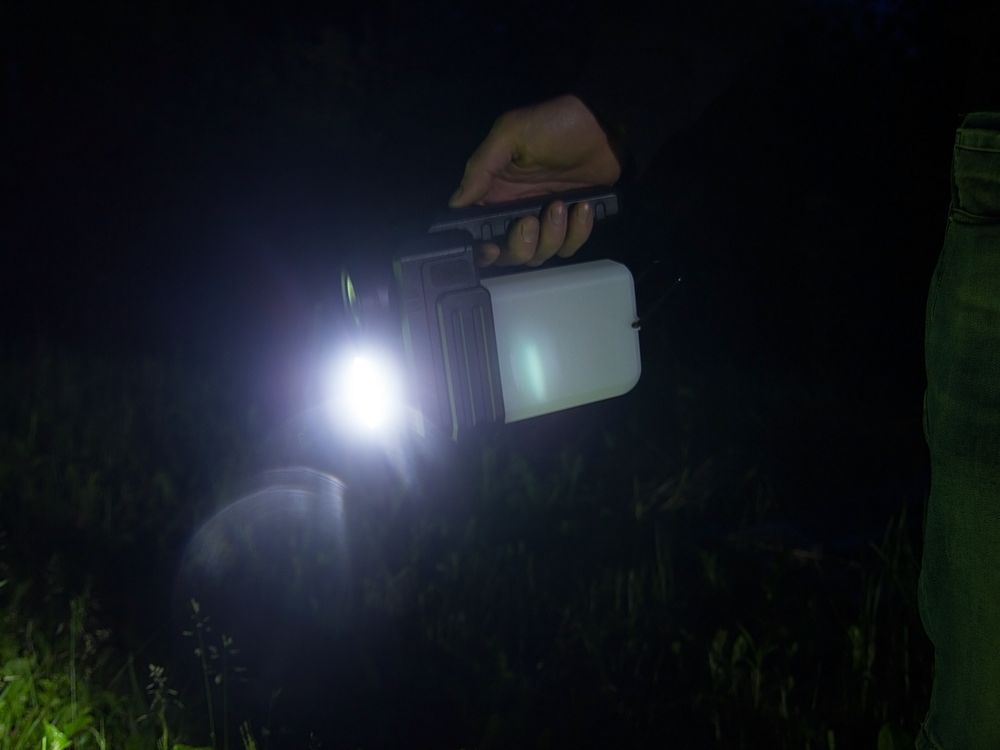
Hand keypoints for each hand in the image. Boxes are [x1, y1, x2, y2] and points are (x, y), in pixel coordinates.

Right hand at [449, 94, 620, 266]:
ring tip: (562, 205)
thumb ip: (481, 168)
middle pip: (510, 253)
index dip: (482, 247)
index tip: (491, 247)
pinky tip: (582, 206)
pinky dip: (577, 233)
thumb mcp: (510, 134)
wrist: (603, 124)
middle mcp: (516, 211)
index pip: (478, 231)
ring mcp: (545, 219)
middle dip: (520, 245)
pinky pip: (569, 246)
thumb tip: (455, 202)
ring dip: (552, 235)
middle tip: (531, 221)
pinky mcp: (572, 222)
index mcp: (495, 192)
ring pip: (540, 253)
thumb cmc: (553, 125)